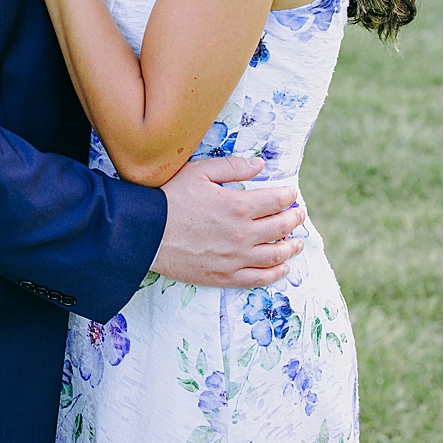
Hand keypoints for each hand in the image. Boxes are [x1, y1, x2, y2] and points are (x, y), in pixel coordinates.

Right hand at [152, 155, 305, 286]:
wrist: (145, 231)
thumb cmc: (169, 197)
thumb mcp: (198, 172)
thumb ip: (232, 167)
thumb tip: (260, 165)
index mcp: (238, 206)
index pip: (277, 201)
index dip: (288, 196)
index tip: (291, 194)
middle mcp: (243, 234)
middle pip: (281, 227)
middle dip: (294, 219)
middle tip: (298, 214)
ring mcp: (236, 258)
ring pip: (276, 254)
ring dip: (291, 247)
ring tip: (297, 242)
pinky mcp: (225, 275)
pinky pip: (260, 278)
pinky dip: (276, 273)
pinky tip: (283, 267)